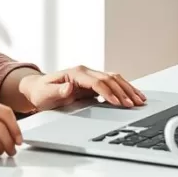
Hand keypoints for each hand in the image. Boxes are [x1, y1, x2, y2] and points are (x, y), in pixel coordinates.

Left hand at [21, 65, 145, 110]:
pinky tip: (133, 96)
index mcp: (76, 73)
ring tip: (139, 100)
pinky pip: (113, 83)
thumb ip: (57, 91)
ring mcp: (91, 76)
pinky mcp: (94, 83)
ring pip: (114, 79)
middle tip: (133, 104)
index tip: (117, 103)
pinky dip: (125, 89)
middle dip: (123, 92)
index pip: (97, 82)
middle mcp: (85, 72)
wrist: (38, 89)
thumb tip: (69, 87)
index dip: (108, 92)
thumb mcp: (45, 94)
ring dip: (127, 89)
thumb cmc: (41, 92)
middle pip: (109, 79)